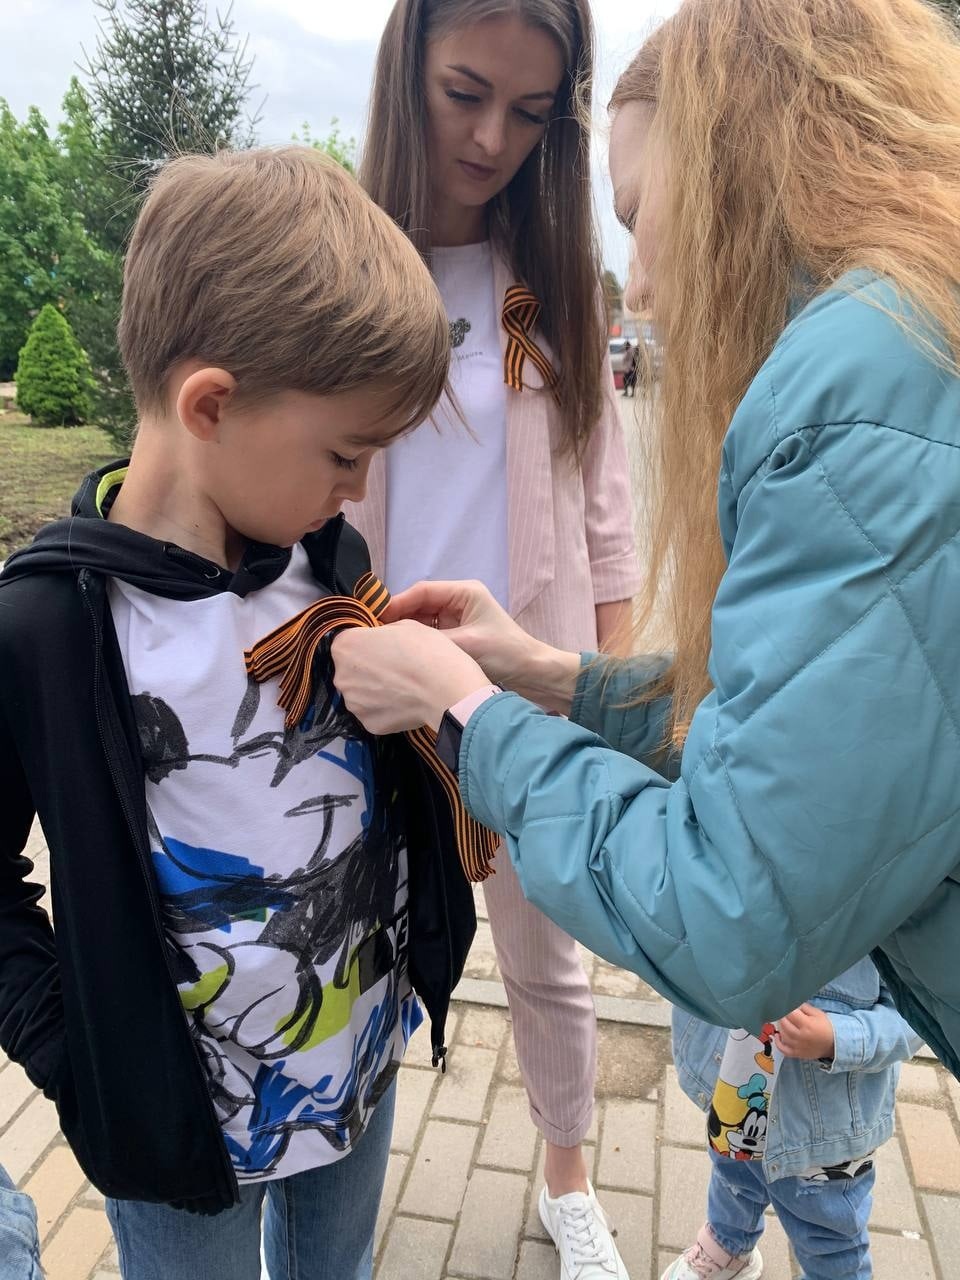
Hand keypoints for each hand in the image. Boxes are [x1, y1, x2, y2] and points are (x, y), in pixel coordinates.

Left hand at [331, 619, 488, 734]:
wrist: (447, 690)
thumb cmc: (427, 651)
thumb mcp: (405, 625)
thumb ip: (382, 632)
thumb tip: (378, 640)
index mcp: (344, 646)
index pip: (348, 641)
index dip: (368, 643)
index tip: (386, 647)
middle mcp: (341, 676)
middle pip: (350, 670)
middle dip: (367, 668)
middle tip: (395, 668)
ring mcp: (353, 704)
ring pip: (361, 693)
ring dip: (374, 690)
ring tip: (401, 688)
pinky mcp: (368, 724)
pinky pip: (373, 712)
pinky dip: (385, 708)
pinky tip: (404, 703)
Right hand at [384, 580, 579, 712]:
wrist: (532, 674)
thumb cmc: (506, 653)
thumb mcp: (468, 644)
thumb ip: (433, 640)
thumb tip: (398, 641)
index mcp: (464, 593)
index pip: (422, 591)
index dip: (397, 603)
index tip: (376, 620)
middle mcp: (457, 601)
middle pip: (418, 605)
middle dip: (398, 619)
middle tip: (375, 636)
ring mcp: (455, 619)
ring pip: (421, 621)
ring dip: (405, 633)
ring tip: (384, 646)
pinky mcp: (456, 637)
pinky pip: (429, 636)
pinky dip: (416, 644)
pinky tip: (401, 654)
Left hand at [775, 1004, 834, 1061]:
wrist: (834, 1044)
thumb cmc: (825, 1026)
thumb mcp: (817, 1013)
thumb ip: (803, 1006)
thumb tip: (791, 1002)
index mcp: (807, 1024)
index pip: (789, 1013)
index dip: (786, 1007)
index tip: (785, 1004)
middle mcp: (801, 1036)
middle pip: (783, 1023)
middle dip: (782, 1016)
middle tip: (785, 1013)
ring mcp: (798, 1046)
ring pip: (782, 1035)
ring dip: (781, 1026)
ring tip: (785, 1022)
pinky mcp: (797, 1054)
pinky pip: (783, 1050)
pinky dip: (778, 1043)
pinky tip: (778, 1035)